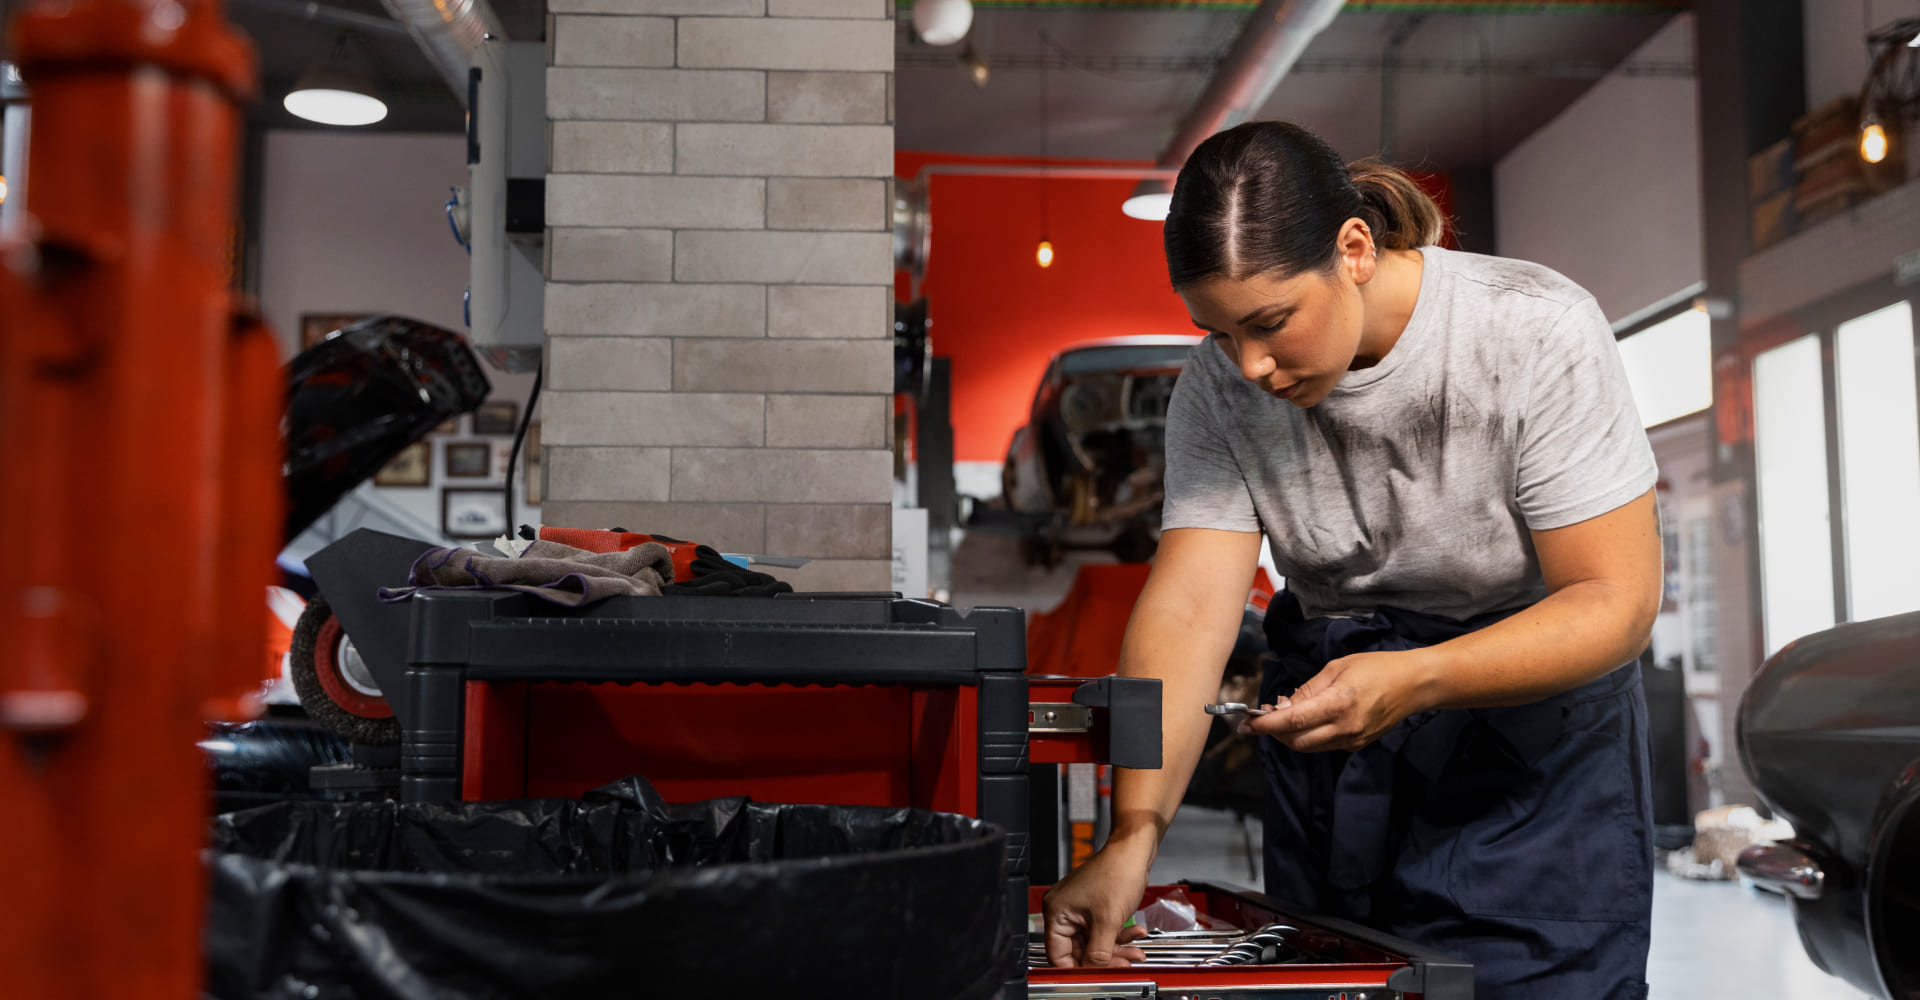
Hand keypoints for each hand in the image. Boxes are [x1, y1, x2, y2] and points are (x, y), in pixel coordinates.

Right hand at [1040, 837, 1152, 966]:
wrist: (1134, 851)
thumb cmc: (1117, 871)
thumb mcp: (1108, 921)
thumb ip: (1099, 952)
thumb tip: (1094, 970)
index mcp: (1057, 911)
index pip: (1058, 953)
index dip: (1078, 967)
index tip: (1095, 975)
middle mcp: (1064, 910)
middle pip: (1080, 949)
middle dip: (1106, 956)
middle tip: (1124, 963)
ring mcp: (1079, 908)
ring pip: (1095, 941)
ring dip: (1117, 946)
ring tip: (1135, 950)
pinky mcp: (1094, 906)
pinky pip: (1103, 929)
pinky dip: (1119, 933)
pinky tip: (1135, 931)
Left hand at [1246, 648, 1435, 752]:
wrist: (1413, 685)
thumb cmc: (1376, 668)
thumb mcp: (1337, 668)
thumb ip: (1308, 690)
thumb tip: (1283, 705)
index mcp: (1338, 704)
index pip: (1292, 721)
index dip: (1266, 725)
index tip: (1246, 724)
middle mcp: (1344, 728)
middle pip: (1296, 741)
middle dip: (1274, 732)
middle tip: (1262, 717)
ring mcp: (1352, 740)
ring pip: (1309, 747)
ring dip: (1289, 736)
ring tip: (1282, 717)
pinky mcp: (1358, 746)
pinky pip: (1324, 746)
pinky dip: (1308, 736)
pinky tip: (1305, 721)